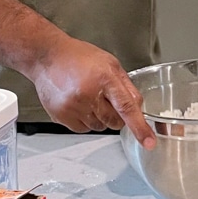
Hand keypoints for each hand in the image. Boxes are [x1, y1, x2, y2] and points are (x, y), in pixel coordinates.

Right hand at [31, 35, 155, 149]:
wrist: (48, 57)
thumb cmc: (79, 57)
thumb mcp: (110, 63)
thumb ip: (126, 85)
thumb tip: (138, 107)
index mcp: (105, 78)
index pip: (127, 107)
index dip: (139, 127)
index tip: (148, 142)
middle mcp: (89, 94)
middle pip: (114, 121)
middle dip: (116, 116)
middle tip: (107, 99)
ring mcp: (74, 107)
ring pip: (99, 127)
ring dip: (99, 117)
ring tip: (88, 96)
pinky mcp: (61, 116)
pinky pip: (83, 130)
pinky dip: (85, 120)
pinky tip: (79, 103)